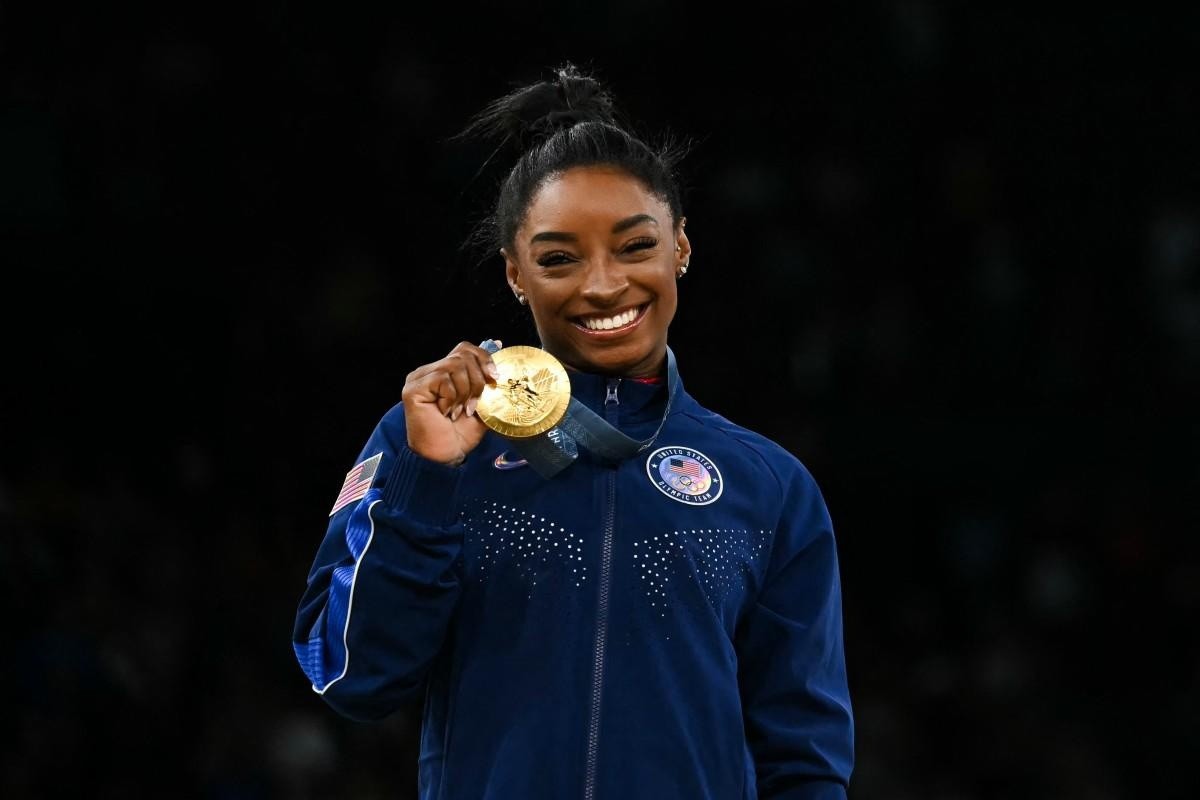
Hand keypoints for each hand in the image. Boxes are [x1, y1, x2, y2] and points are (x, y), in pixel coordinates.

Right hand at [401, 340, 499, 465]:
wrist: (445, 456)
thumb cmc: (459, 434)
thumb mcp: (482, 405)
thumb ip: (487, 384)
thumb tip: (499, 357)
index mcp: (444, 372)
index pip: (465, 349)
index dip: (484, 358)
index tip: (495, 377)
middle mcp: (429, 371)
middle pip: (463, 354)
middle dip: (478, 380)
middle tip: (474, 405)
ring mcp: (419, 378)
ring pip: (454, 366)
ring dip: (465, 392)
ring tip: (460, 411)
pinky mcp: (413, 388)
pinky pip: (443, 380)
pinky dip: (452, 398)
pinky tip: (447, 413)